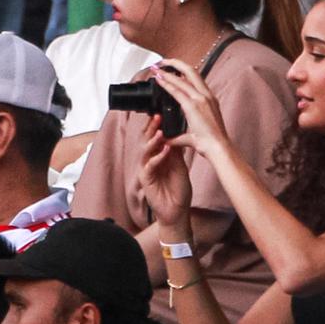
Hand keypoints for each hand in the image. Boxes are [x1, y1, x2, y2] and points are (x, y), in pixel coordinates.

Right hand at [138, 115, 192, 231]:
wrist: (177, 210)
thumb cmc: (178, 189)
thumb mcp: (180, 165)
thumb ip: (176, 150)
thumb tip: (177, 132)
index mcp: (158, 155)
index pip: (154, 136)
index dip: (156, 125)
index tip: (162, 113)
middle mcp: (150, 160)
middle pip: (146, 140)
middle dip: (151, 128)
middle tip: (157, 116)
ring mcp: (146, 170)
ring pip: (145, 151)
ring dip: (153, 141)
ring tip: (160, 132)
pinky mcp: (146, 180)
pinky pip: (149, 166)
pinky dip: (157, 158)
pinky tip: (164, 151)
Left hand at [150, 59, 230, 159]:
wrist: (218, 148)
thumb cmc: (211, 143)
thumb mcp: (194, 135)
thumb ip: (179, 136)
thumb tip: (168, 139)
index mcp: (210, 99)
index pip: (195, 79)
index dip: (183, 71)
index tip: (172, 69)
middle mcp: (207, 95)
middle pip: (191, 71)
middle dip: (175, 63)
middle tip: (162, 62)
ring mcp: (201, 99)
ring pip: (182, 78)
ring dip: (168, 72)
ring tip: (156, 68)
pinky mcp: (194, 106)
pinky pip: (177, 91)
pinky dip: (167, 83)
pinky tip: (159, 80)